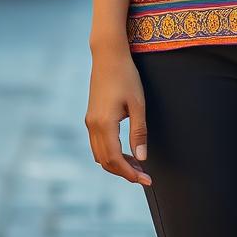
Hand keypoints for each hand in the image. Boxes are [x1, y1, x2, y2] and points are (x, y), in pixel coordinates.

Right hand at [85, 48, 152, 187]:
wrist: (108, 55)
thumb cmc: (126, 76)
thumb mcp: (138, 104)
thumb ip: (139, 132)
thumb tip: (141, 157)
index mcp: (104, 124)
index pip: (115, 160)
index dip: (130, 173)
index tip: (146, 180)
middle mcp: (93, 126)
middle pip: (106, 161)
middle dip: (125, 172)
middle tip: (144, 176)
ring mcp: (90, 121)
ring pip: (100, 154)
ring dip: (117, 164)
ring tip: (137, 165)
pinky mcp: (91, 116)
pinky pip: (98, 144)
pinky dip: (110, 153)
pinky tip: (125, 151)